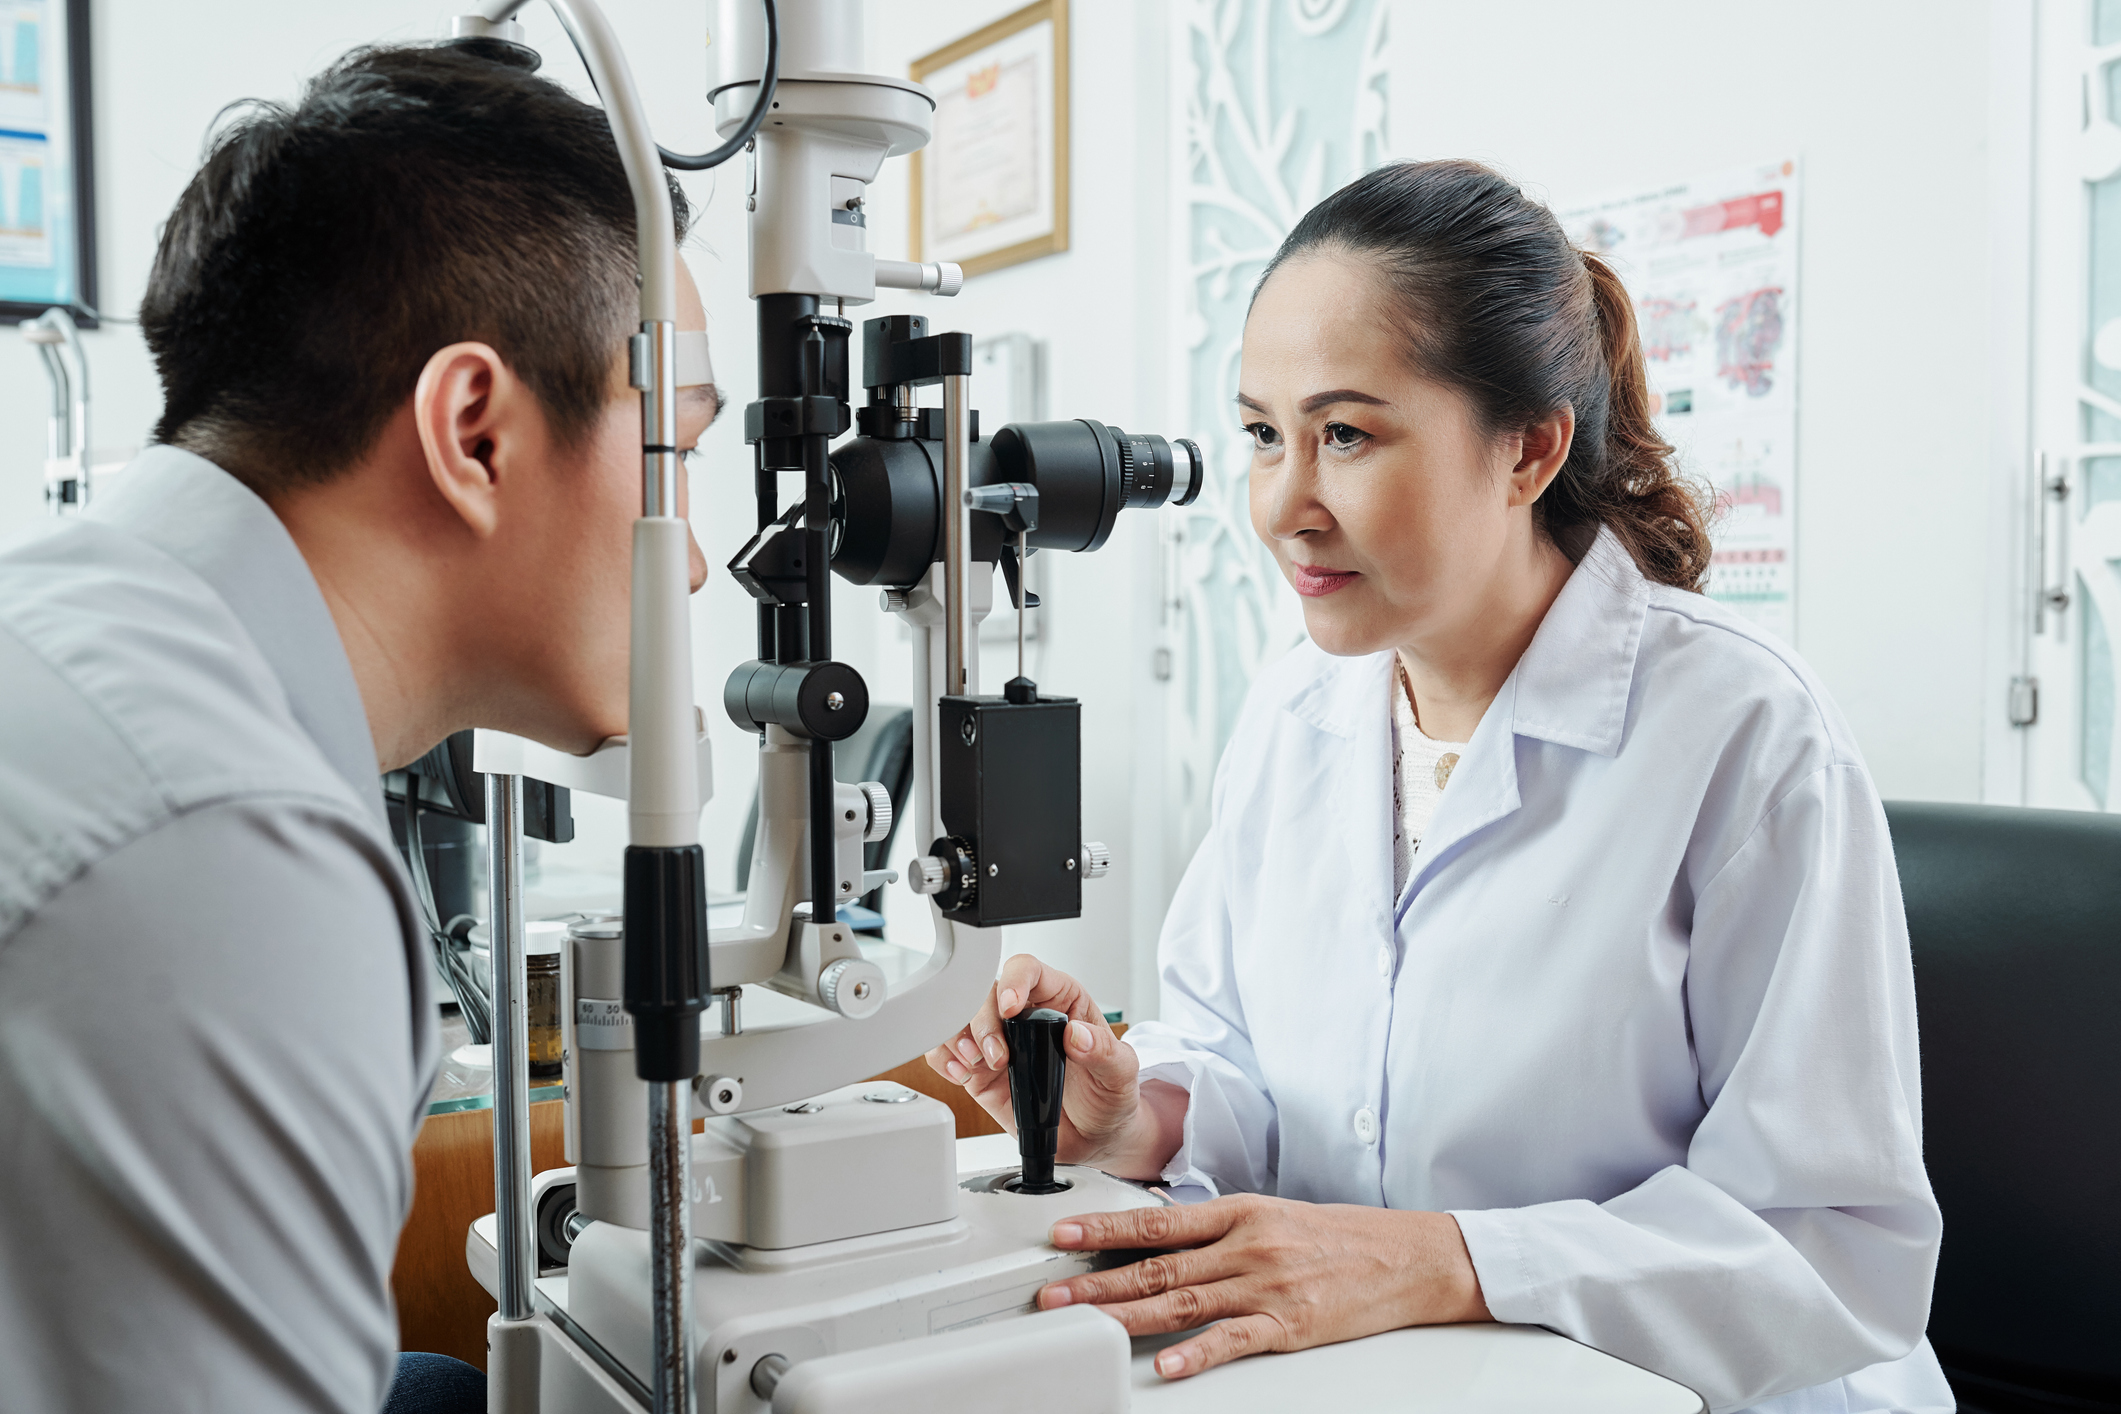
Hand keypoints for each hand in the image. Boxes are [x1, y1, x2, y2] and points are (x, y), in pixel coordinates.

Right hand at [923, 953, 1183, 1179]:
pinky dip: (944, 1058)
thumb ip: (1104, 1050)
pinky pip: (947, 1051)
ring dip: (957, 1038)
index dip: (1014, 981)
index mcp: (1060, 1000)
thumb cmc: (1108, 1095)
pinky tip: (961, 1073)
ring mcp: (999, 1042)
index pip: (1028, 971)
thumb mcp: (1120, 1072)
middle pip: (985, 993)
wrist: (1094, 1138)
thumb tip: (1078, 1033)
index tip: (1010, 1007)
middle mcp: (1024, 1015)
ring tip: (975, 1064)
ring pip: (959, 1018)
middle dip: (982, 1022)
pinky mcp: (979, 1070)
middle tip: (996, 1056)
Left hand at [1034, 1195, 1490, 1378]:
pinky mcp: (1290, 1324)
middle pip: (1159, 1265)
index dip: (1106, 1229)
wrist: (1409, 1256)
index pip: (1158, 1223)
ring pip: (1184, 1301)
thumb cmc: (1342, 1237)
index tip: (1065, 1235)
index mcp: (1240, 1213)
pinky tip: (1168, 1365)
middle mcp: (1247, 1246)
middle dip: (1099, 1280)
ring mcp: (1267, 1286)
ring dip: (1127, 1314)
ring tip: (1086, 1322)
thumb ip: (1219, 1228)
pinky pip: (1235, 1339)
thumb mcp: (1274, 1216)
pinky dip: (1198, 1353)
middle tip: (1053, 1292)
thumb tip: (1161, 1235)